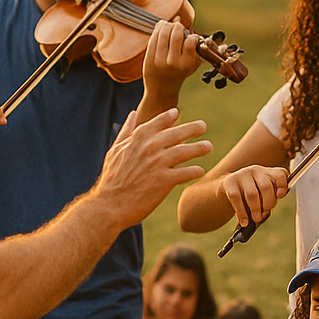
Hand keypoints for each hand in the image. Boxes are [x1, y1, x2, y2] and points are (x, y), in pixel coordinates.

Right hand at [92, 108, 210, 227]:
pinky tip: (200, 170)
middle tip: (203, 126)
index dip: (168, 117)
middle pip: (177, 134)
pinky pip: (186, 172)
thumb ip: (126, 131)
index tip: (177, 113)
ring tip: (208, 147)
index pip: (158, 122)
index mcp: (138, 139)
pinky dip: (194, 170)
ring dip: (199, 148)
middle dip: (192, 129)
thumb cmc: (112, 179)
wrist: (110, 205)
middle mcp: (150, 147)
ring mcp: (158, 163)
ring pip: (185, 151)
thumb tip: (133, 114)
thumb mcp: (115, 151)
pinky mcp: (165, 180)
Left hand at [142, 17, 202, 96]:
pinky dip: (157, 30)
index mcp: (186, 64)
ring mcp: (159, 61)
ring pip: (163, 33)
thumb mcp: (190, 63)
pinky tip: (161, 28)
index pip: (190, 42)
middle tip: (178, 27)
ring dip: (166, 25)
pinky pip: (153, 38)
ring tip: (169, 26)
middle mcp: (173, 63)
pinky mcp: (149, 58)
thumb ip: (189, 43)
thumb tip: (178, 17)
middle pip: (175, 34)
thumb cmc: (178, 74)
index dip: (191, 35)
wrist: (161, 90)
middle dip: (177, 26)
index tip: (190, 36)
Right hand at [217, 164, 289, 226]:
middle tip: (264, 213)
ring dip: (255, 209)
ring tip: (255, 219)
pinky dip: (241, 212)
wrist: (230, 189)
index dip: (282, 185)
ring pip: (252, 193)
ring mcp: (242, 175)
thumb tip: (263, 214)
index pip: (280, 174)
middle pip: (266, 186)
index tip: (280, 195)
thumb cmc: (253, 196)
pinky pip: (236, 198)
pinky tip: (244, 221)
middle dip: (267, 203)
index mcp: (269, 173)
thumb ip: (268, 203)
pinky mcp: (229, 182)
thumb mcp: (264, 197)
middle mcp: (256, 171)